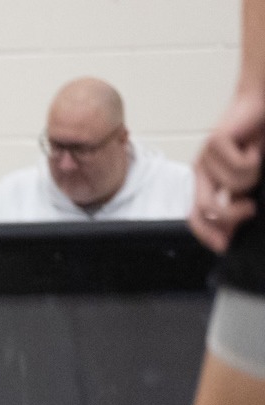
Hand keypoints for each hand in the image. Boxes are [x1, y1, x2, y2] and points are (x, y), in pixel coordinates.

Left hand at [191, 89, 264, 251]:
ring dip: (253, 176)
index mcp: (207, 184)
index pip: (196, 217)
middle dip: (231, 214)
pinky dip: (254, 157)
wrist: (258, 109)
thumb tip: (235, 231)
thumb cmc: (254, 143)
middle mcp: (201, 173)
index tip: (225, 246)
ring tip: (255, 160)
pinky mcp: (214, 141)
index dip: (207, 235)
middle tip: (250, 208)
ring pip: (233, 185)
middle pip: (207, 207)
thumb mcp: (249, 178)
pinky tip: (252, 146)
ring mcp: (205, 157)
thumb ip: (239, 201)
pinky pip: (239, 164)